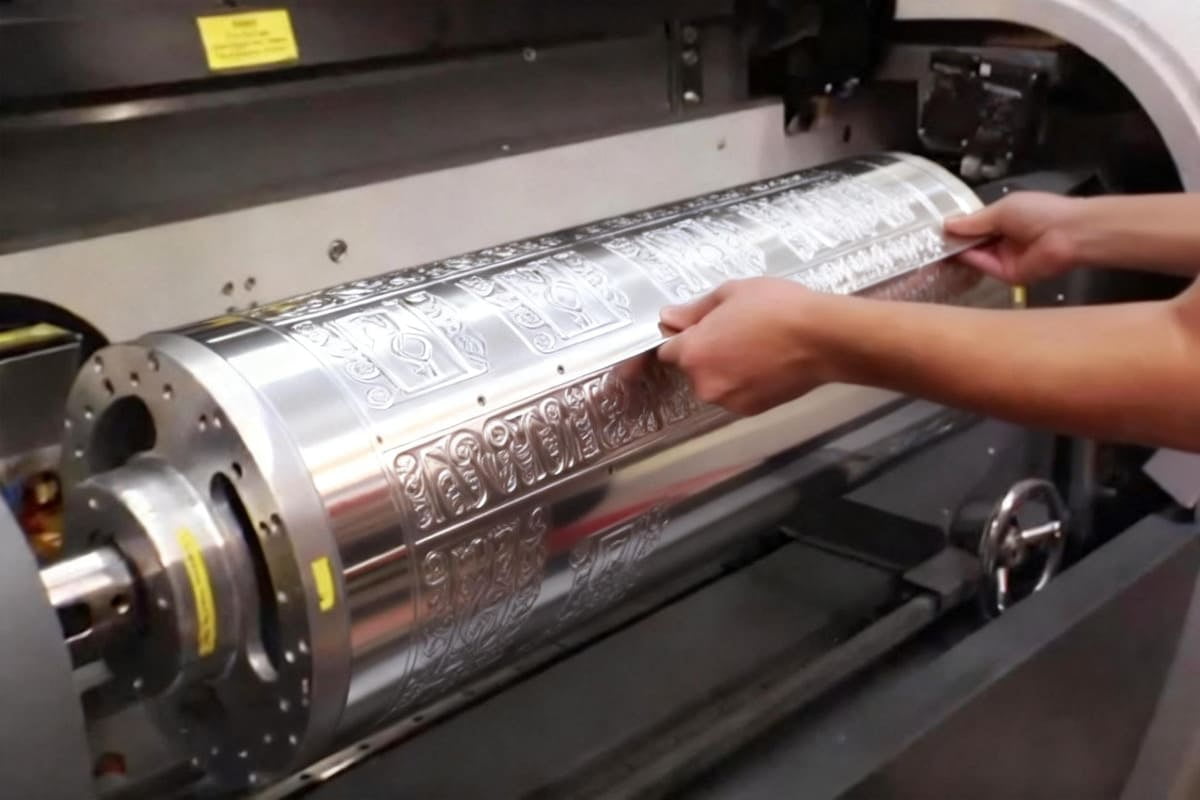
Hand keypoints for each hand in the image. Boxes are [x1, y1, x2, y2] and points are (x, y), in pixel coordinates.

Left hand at [657, 278, 834, 415]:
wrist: (822, 338)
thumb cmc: (777, 307)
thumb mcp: (731, 293)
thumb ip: (694, 310)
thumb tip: (668, 318)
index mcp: (693, 352)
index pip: (666, 351)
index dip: (681, 338)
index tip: (702, 328)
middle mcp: (703, 383)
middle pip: (692, 368)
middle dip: (706, 353)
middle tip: (736, 332)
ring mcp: (727, 401)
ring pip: (715, 383)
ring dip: (725, 370)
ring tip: (757, 349)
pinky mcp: (750, 411)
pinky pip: (736, 394)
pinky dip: (745, 383)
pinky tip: (767, 365)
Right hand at [945, 192, 1083, 284]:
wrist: (1070, 233)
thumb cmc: (1040, 212)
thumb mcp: (1003, 209)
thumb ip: (974, 221)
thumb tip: (947, 224)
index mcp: (1005, 220)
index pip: (975, 225)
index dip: (957, 225)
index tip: (935, 226)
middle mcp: (1003, 240)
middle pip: (972, 242)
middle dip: (954, 239)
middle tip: (927, 237)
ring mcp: (1004, 258)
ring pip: (975, 254)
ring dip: (957, 249)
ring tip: (933, 244)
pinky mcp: (1007, 274)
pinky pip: (984, 266)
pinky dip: (969, 259)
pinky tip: (952, 251)